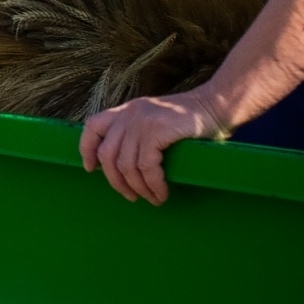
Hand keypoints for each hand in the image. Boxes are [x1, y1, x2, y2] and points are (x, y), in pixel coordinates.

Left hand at [78, 88, 225, 204]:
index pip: (92, 127)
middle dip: (116, 181)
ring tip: (152, 198)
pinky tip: (161, 193)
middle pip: (107, 154)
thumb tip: (124, 167)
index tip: (91, 169)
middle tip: (131, 197)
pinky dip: (153, 185)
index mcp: (125, 111)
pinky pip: (146, 166)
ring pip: (126, 165)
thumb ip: (136, 134)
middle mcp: (129, 114)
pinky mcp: (157, 129)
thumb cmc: (188, 121)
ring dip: (139, 188)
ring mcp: (141, 120)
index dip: (87, 149)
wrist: (216, 105)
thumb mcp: (154, 121)